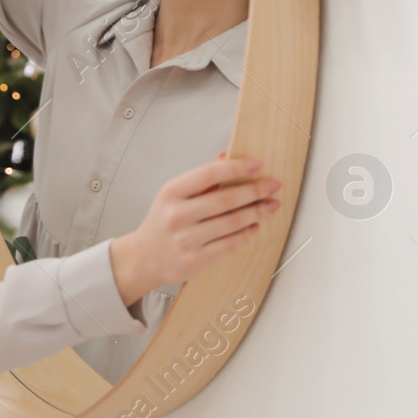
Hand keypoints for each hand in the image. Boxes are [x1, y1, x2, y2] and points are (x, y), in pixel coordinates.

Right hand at [107, 154, 281, 307]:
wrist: (144, 257)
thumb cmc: (163, 221)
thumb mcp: (175, 194)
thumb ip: (202, 178)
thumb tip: (228, 156)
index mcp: (171, 192)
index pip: (209, 174)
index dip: (236, 168)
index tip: (257, 164)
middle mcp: (177, 215)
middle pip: (225, 200)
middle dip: (255, 191)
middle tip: (273, 185)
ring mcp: (185, 240)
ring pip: (231, 223)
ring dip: (256, 212)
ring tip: (270, 205)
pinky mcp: (194, 260)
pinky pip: (228, 245)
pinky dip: (246, 234)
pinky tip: (255, 225)